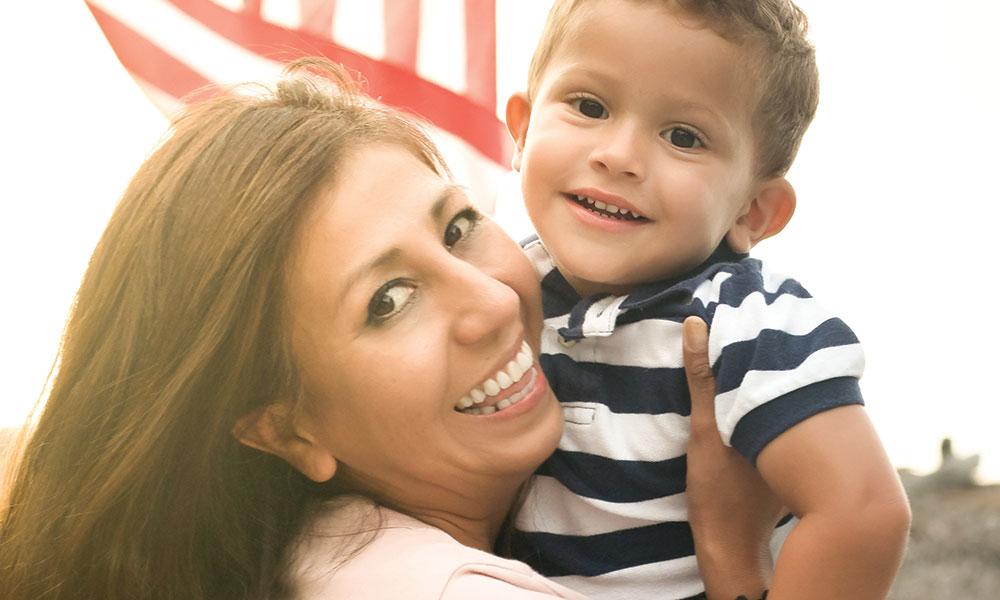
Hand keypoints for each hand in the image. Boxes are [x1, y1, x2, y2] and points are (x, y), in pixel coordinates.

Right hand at [682, 317, 781, 598]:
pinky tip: (755, 381)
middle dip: (780, 343)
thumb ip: (702, 381)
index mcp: (789, 414)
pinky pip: (785, 410)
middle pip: (795, 371)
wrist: (732, 546)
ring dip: (775, 367)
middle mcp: (804, 426)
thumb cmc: (721, 493)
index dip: (782, 325)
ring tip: (758, 336)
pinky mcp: (790, 454)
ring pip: (790, 391)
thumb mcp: (705, 432)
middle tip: (767, 307)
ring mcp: (800, 443)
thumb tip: (696, 326)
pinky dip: (772, 392)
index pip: (791, 357)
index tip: (772, 295)